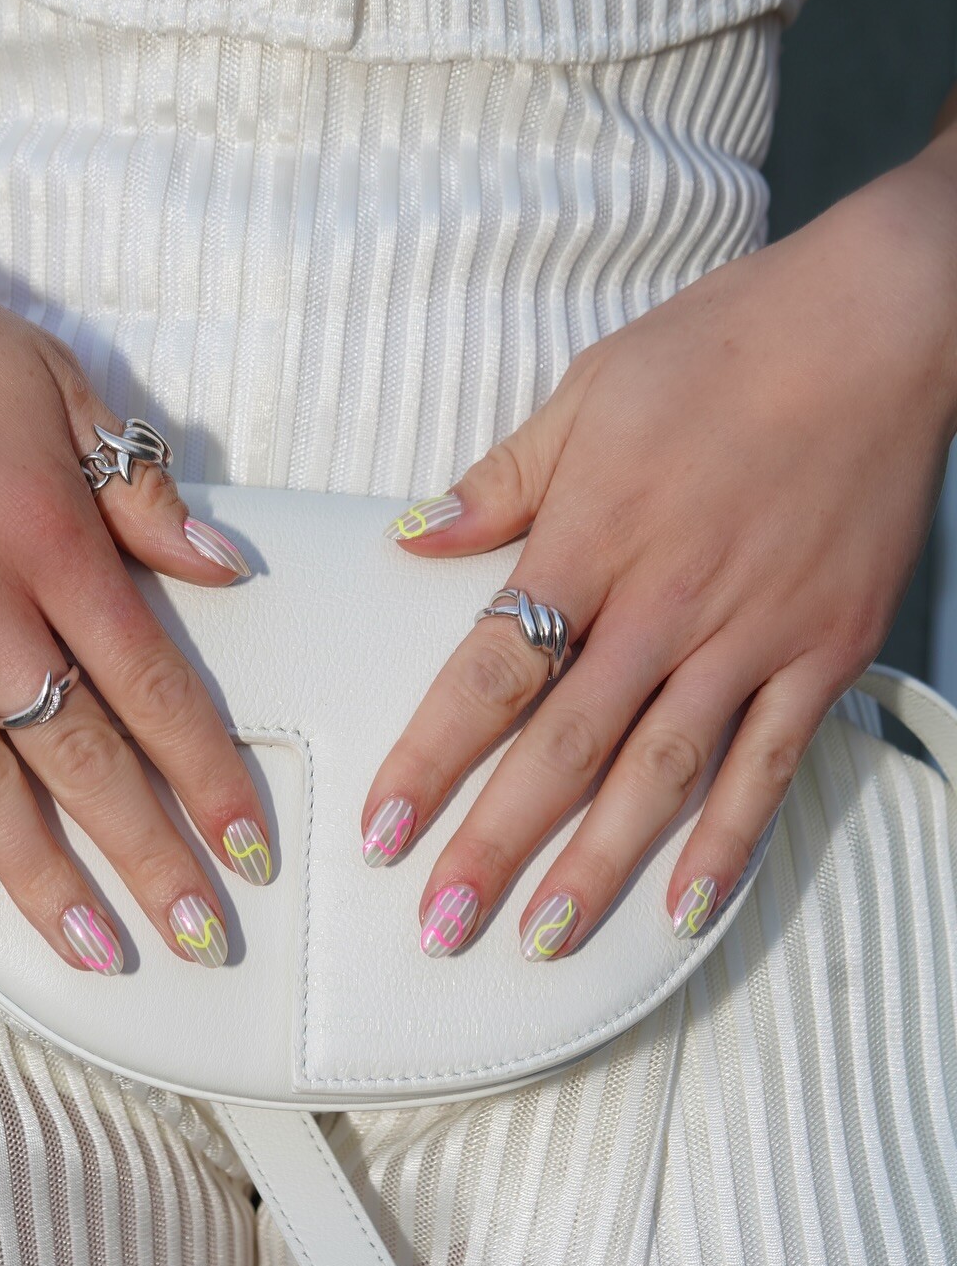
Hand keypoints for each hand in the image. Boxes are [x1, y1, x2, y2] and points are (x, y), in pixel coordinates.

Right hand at [0, 136, 269, 970]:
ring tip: (99, 950)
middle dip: (149, 852)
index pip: (150, 680)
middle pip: (79, 752)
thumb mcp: (57, 383)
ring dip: (44, 875)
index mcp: (47, 531)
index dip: (208, 772)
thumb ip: (141, 491)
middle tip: (201, 935)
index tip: (250, 845)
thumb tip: (227, 570)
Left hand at [363, 137, 956, 959]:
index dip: (432, 758)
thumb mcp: (587, 392)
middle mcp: (664, 607)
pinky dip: (729, 842)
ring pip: (659, 778)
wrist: (882, 324)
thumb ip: (500, 482)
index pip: (490, 673)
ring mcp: (749, 638)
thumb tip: (415, 539)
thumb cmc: (725, 345)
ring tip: (543, 942)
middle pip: (562, 750)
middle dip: (494, 846)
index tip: (383, 828)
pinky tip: (686, 907)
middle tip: (440, 926)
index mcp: (591, 542)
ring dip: (596, 868)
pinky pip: (768, 767)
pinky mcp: (822, 652)